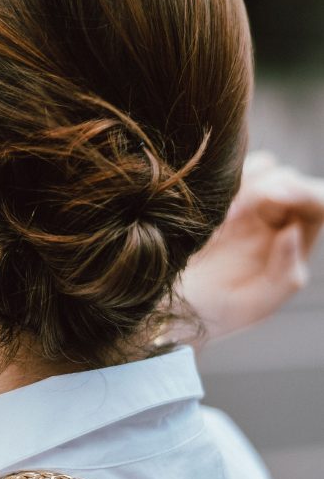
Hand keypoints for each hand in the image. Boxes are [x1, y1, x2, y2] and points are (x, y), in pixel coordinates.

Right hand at [177, 151, 323, 344]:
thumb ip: (284, 273)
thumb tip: (293, 231)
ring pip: (265, 168)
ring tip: (222, 218)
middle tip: (233, 215)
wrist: (170, 304)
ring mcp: (249, 206)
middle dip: (265, 191)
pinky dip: (227, 179)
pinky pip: (234, 170)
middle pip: (289, 180)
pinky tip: (212, 209)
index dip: (302, 193)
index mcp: (293, 242)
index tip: (275, 195)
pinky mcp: (221, 197)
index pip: (317, 204)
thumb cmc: (216, 311)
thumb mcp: (255, 304)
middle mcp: (277, 219)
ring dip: (247, 184)